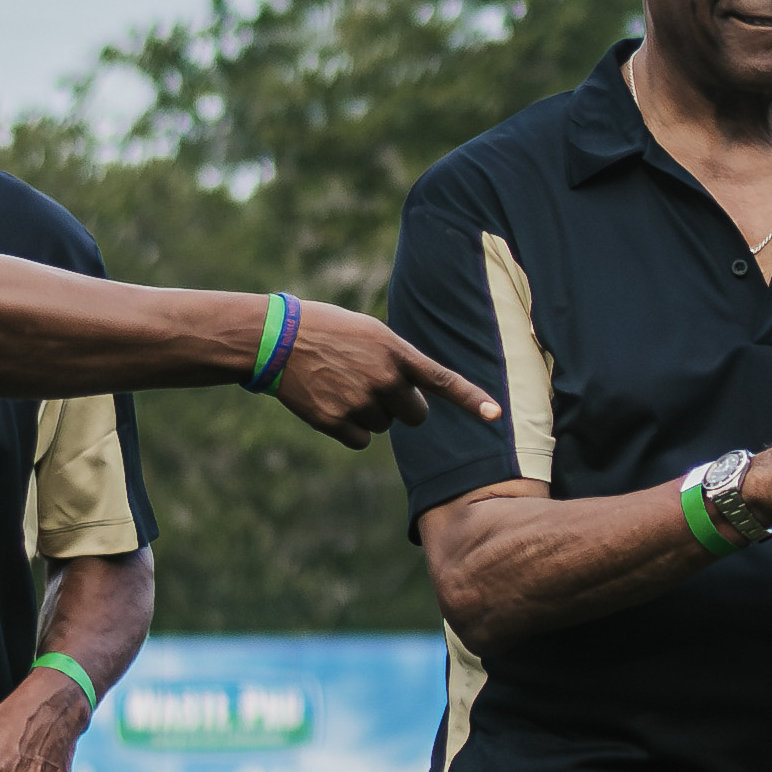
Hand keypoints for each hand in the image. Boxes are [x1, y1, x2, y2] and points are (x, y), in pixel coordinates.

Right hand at [269, 301, 501, 445]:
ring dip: (370, 413)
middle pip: (416, 416)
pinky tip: (331, 404)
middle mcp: (384, 379)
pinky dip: (350, 429)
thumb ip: (399, 360)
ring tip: (341, 385)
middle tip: (374, 387)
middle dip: (403, 408)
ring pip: (385, 427)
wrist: (276, 339)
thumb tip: (414, 396)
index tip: (495, 415)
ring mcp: (361, 402)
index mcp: (396, 352)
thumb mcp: (370, 333)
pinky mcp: (336, 422)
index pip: (442, 380)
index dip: (471, 399)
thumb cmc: (326, 331)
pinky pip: (361, 440)